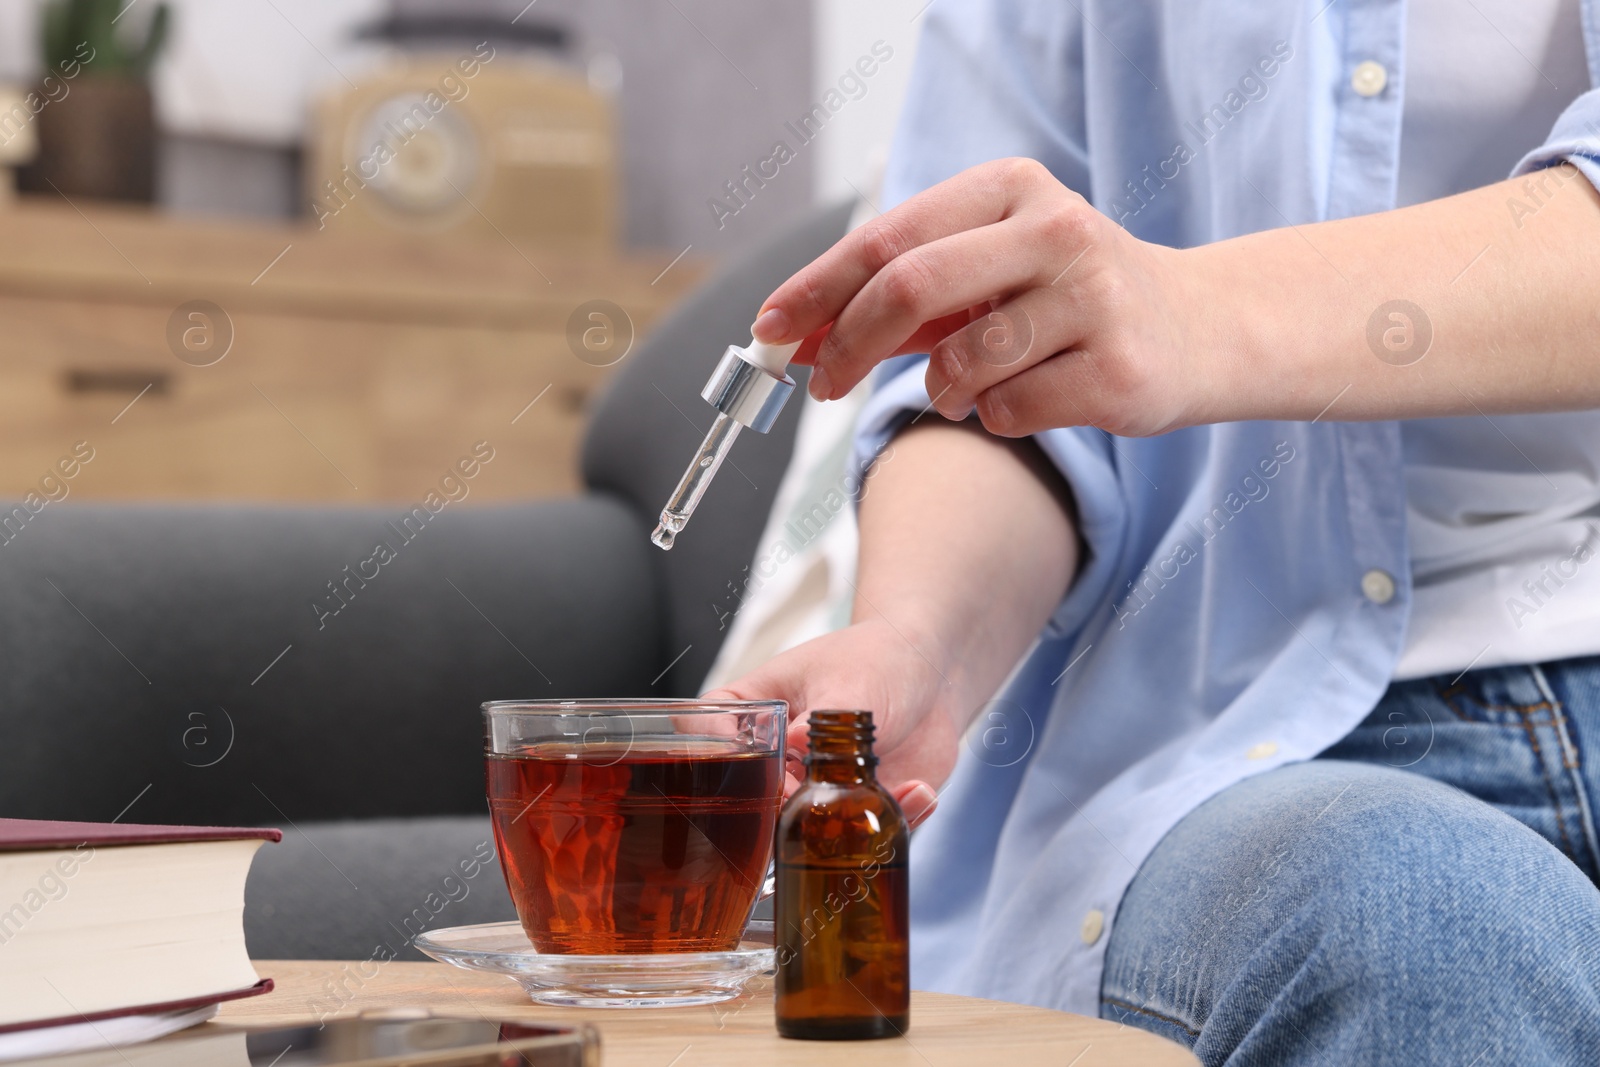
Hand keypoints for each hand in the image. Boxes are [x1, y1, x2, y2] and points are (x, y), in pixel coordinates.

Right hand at [704, 618, 953, 829]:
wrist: (934, 674)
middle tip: (814, 804)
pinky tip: (919, 791)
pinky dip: (891, 822)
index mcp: (756, 706)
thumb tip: (796, 743)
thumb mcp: (851, 681)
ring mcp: (813, 785)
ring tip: (885, 793)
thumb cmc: (881, 658)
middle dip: (779, 812)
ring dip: (839, 829)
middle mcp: (776, 753)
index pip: (706, 727)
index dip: (715, 752)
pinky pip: (861, 835)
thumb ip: (824, 717)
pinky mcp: (854, 808)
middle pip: (746, 796)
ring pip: (801, 830)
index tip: (751, 767)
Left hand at [750, 157, 1214, 437]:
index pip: (885, 239)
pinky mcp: (1118, 369)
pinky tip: (1028, 399)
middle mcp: (1056, 229)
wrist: (1198, 329)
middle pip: (908, 289)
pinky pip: (1007, 412)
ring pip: (958, 364)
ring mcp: (1094, 298)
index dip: (815, 290)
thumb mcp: (989, 270)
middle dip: (846, 346)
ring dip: (939, 392)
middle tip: (820, 385)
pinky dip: (994, 418)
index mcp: (1010, 188)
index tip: (768, 331)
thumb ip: (902, 294)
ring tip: (965, 387)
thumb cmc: (1067, 299)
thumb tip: (795, 335)